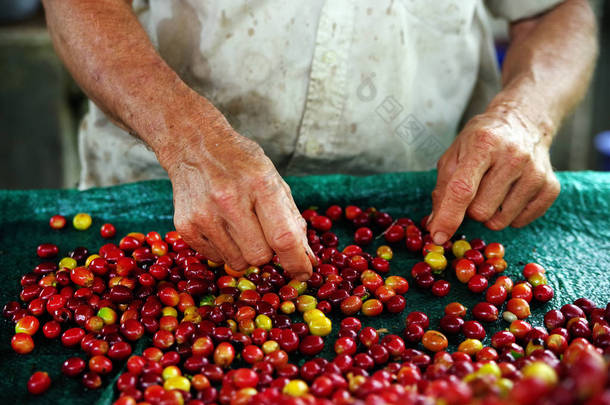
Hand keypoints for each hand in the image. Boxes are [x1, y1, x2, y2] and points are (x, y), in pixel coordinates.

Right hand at [160, 112, 314, 279]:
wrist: (194, 145)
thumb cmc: (240, 163)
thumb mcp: (273, 180)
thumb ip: (292, 219)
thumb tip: (307, 259)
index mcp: (260, 184)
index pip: (284, 237)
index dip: (297, 262)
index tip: (304, 273)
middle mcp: (230, 200)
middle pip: (260, 256)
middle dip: (268, 252)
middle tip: (262, 233)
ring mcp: (204, 215)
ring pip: (238, 262)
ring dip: (245, 252)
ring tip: (239, 225)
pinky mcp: (187, 227)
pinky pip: (216, 258)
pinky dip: (225, 249)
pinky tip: (221, 225)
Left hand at [427, 106, 559, 244]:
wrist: (522, 123)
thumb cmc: (481, 141)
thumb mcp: (454, 155)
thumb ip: (442, 190)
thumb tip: (435, 227)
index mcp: (483, 144)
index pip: (463, 188)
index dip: (449, 216)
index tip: (439, 236)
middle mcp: (513, 157)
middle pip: (480, 210)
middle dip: (470, 209)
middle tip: (475, 190)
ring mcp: (535, 173)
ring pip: (500, 221)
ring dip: (489, 213)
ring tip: (493, 190)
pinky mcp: (551, 188)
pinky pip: (520, 222)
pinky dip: (509, 215)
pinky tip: (510, 194)